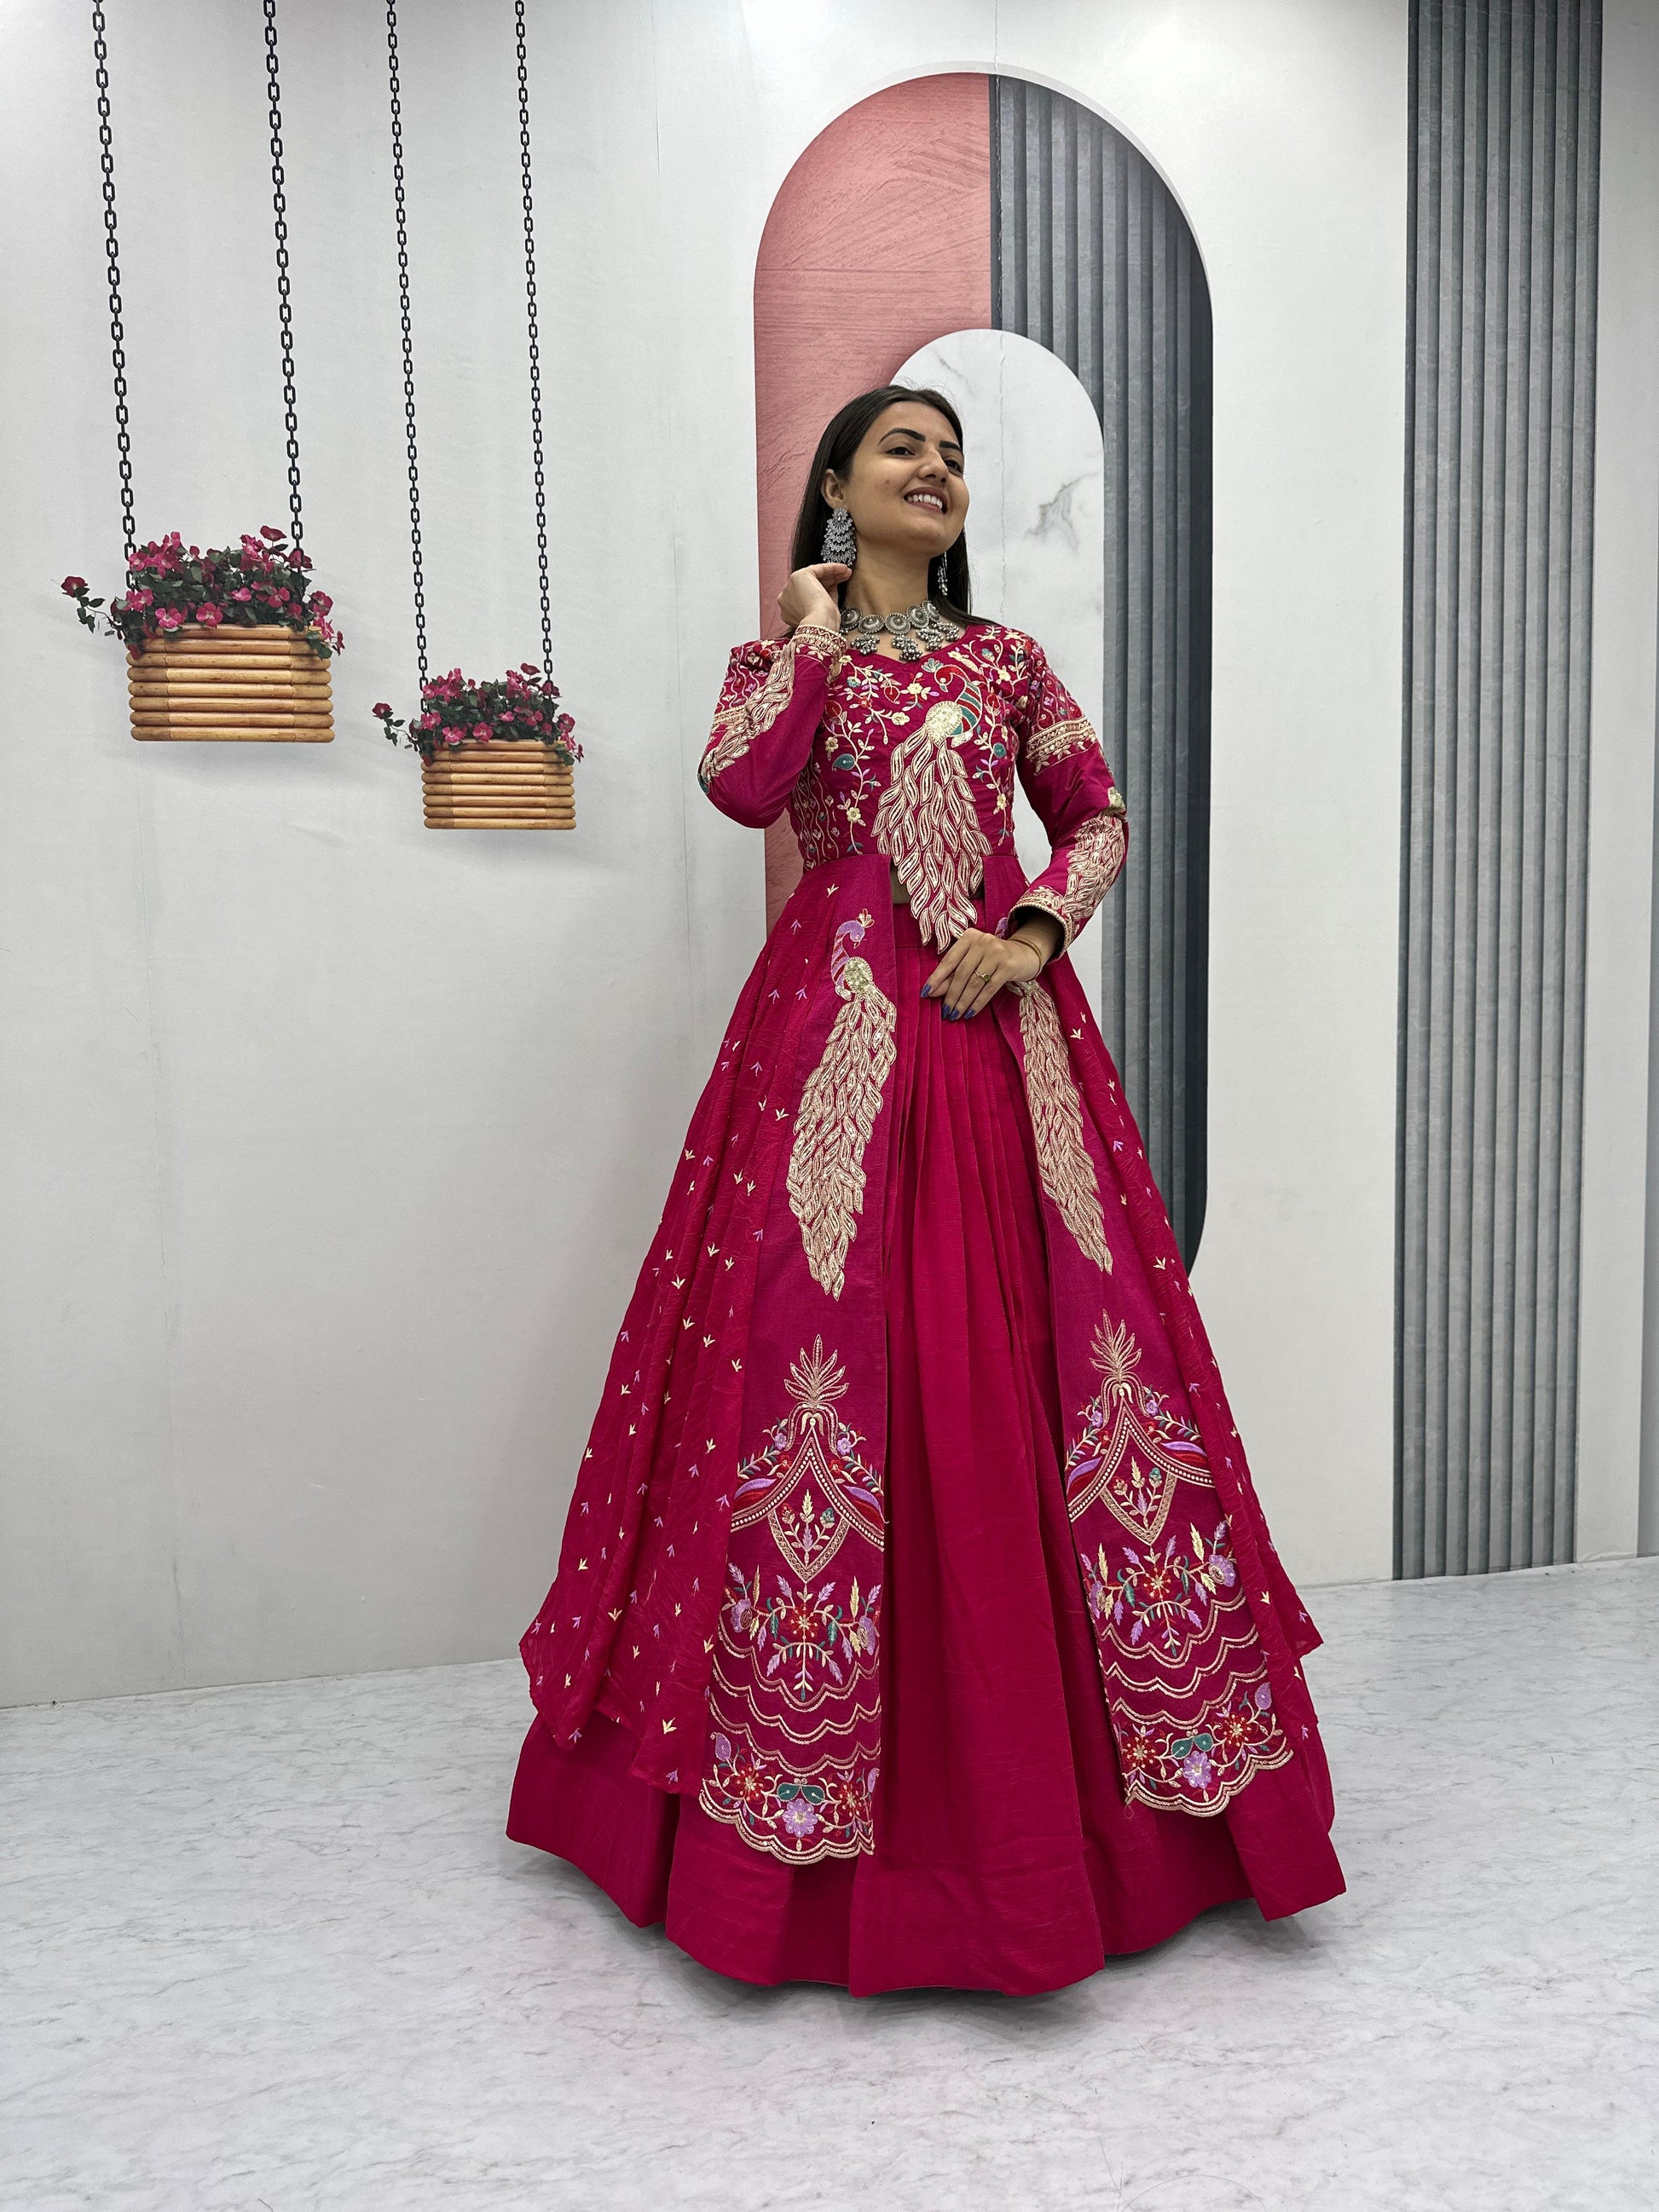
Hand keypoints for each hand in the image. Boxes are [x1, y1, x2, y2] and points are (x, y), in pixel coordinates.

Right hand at [778, 563, 849, 633]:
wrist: (819, 623)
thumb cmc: (823, 624)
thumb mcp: (823, 611)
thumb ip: (824, 598)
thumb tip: (832, 586)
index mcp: (789, 612)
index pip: (807, 596)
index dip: (823, 590)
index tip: (836, 588)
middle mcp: (786, 598)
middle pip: (809, 585)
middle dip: (828, 580)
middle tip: (843, 578)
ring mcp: (790, 587)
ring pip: (813, 577)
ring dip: (831, 573)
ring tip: (846, 573)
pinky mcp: (798, 576)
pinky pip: (817, 569)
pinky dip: (831, 568)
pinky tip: (843, 569)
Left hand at [921, 927, 1046, 1018]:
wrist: (1024, 954)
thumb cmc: (991, 958)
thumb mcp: (971, 961)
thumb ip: (953, 973)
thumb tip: (932, 991)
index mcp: (969, 937)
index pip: (949, 960)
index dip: (936, 978)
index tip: (925, 993)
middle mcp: (982, 942)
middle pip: (962, 973)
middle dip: (951, 995)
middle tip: (944, 1011)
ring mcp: (997, 953)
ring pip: (974, 983)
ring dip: (962, 1002)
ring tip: (955, 1015)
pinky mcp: (1008, 966)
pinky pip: (989, 989)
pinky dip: (977, 1003)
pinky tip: (969, 1013)